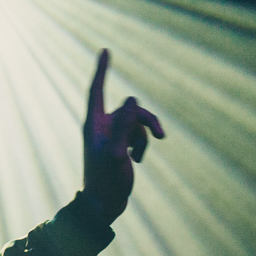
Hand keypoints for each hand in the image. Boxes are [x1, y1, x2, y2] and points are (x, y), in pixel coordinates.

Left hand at [81, 49, 164, 224]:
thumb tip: (132, 99)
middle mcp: (100, 126)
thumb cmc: (106, 180)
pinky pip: (137, 136)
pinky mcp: (120, 145)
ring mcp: (111, 135)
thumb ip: (124, 125)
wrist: (104, 204)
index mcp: (93, 123)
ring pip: (137, 123)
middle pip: (130, 109)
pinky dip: (142, 145)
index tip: (105, 50)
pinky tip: (137, 161)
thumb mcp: (116, 152)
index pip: (97, 90)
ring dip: (144, 137)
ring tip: (139, 157)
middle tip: (162, 137)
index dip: (102, 70)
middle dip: (146, 121)